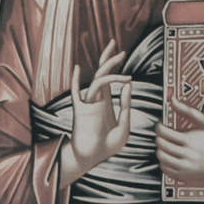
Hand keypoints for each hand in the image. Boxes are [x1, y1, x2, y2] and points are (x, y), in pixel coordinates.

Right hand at [65, 43, 136, 178]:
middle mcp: (97, 99)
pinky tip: (77, 70)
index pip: (110, 78)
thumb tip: (128, 84)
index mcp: (106, 101)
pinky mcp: (81, 111)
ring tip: (121, 59)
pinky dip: (75, 81)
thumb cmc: (107, 146)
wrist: (93, 158)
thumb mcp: (124, 125)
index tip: (122, 53)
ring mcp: (88, 103)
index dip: (114, 65)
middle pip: (102, 72)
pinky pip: (76, 94)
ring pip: (97, 80)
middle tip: (116, 45)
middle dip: (108, 58)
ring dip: (109, 69)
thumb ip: (126, 105)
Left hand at [154, 94, 203, 192]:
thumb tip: (173, 100)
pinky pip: (165, 168)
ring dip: (161, 149)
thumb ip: (188, 110)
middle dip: (159, 137)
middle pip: (161, 144)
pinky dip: (164, 161)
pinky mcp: (183, 176)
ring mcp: (184, 167)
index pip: (163, 132)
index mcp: (190, 140)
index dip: (159, 126)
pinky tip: (171, 155)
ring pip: (161, 156)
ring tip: (168, 144)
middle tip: (165, 134)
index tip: (162, 124)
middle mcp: (186, 154)